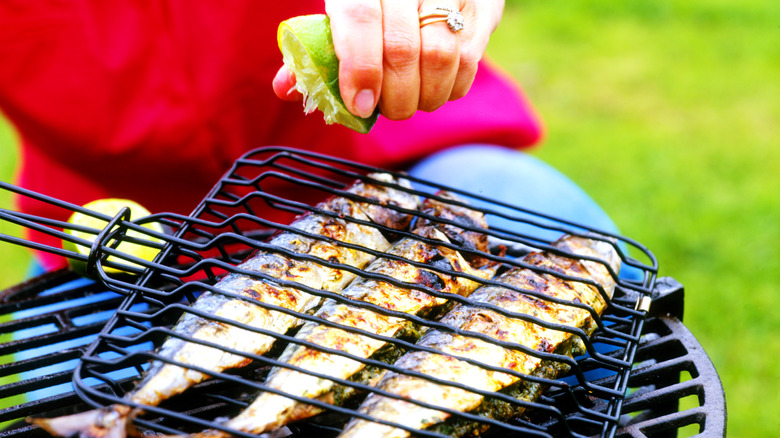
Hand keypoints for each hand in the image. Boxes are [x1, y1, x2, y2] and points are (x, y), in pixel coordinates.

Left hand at [273, 0, 504, 120]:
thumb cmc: (373, 2)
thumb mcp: (339, 13)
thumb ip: (315, 52)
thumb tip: (286, 89)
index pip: (360, 20)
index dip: (359, 70)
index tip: (359, 105)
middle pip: (404, 49)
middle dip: (393, 97)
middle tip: (386, 110)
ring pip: (442, 58)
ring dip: (424, 97)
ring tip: (411, 102)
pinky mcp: (484, 5)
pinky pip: (470, 60)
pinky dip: (451, 88)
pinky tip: (437, 88)